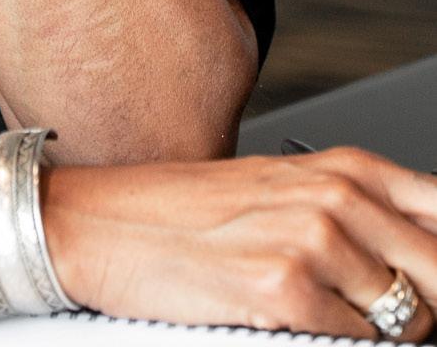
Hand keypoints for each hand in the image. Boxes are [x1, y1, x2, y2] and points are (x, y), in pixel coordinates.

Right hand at [44, 146, 436, 338]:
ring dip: (373, 329)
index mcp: (342, 167)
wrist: (93, 223)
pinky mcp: (284, 290)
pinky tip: (283, 318)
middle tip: (377, 312)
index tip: (426, 280)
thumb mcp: (280, 191)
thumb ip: (359, 216)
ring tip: (316, 310)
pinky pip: (356, 342)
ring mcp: (312, 241)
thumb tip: (421, 262)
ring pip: (407, 319)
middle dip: (422, 304)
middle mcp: (335, 196)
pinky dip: (329, 338)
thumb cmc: (176, 211)